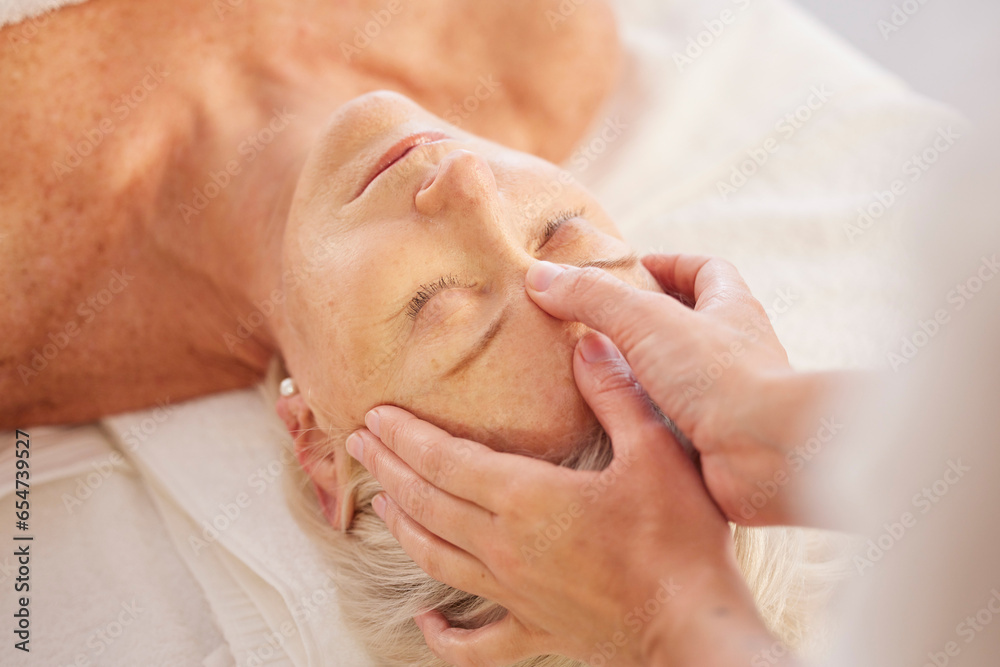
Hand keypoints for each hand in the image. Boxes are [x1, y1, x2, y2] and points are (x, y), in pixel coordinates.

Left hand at [346, 333, 778, 665]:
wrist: (694, 628)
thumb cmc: (679, 540)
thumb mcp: (655, 452)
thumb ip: (615, 394)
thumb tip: (587, 342)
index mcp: (526, 499)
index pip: (444, 460)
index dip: (404, 436)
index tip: (373, 417)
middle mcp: (505, 547)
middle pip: (426, 503)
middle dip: (388, 470)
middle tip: (358, 444)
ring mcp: (514, 594)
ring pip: (436, 557)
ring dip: (402, 526)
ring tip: (379, 502)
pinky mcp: (535, 630)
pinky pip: (475, 643)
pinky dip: (444, 636)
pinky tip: (425, 623)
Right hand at [524, 254, 848, 526]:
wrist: (766, 454)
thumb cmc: (720, 375)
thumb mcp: (646, 319)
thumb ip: (593, 297)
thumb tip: (540, 277)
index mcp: (732, 310)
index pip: (706, 272)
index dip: (672, 264)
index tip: (637, 266)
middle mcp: (737, 352)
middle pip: (694, 324)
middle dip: (652, 321)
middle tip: (603, 323)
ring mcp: (729, 401)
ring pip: (683, 378)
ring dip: (645, 375)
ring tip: (597, 375)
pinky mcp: (717, 444)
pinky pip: (676, 425)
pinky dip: (648, 422)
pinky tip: (616, 425)